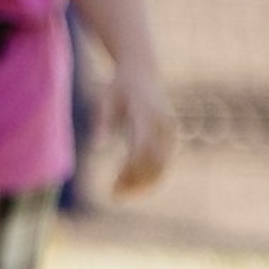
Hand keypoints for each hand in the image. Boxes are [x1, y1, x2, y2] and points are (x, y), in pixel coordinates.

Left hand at [96, 63, 174, 196]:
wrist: (141, 70)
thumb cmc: (118, 87)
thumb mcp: (106, 100)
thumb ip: (103, 122)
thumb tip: (97, 147)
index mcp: (147, 114)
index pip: (142, 150)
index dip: (130, 171)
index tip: (113, 185)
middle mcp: (163, 124)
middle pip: (155, 162)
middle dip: (135, 182)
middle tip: (114, 197)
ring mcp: (170, 130)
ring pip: (162, 165)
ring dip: (143, 184)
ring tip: (120, 195)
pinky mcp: (171, 136)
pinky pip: (165, 162)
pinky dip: (151, 177)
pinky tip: (133, 187)